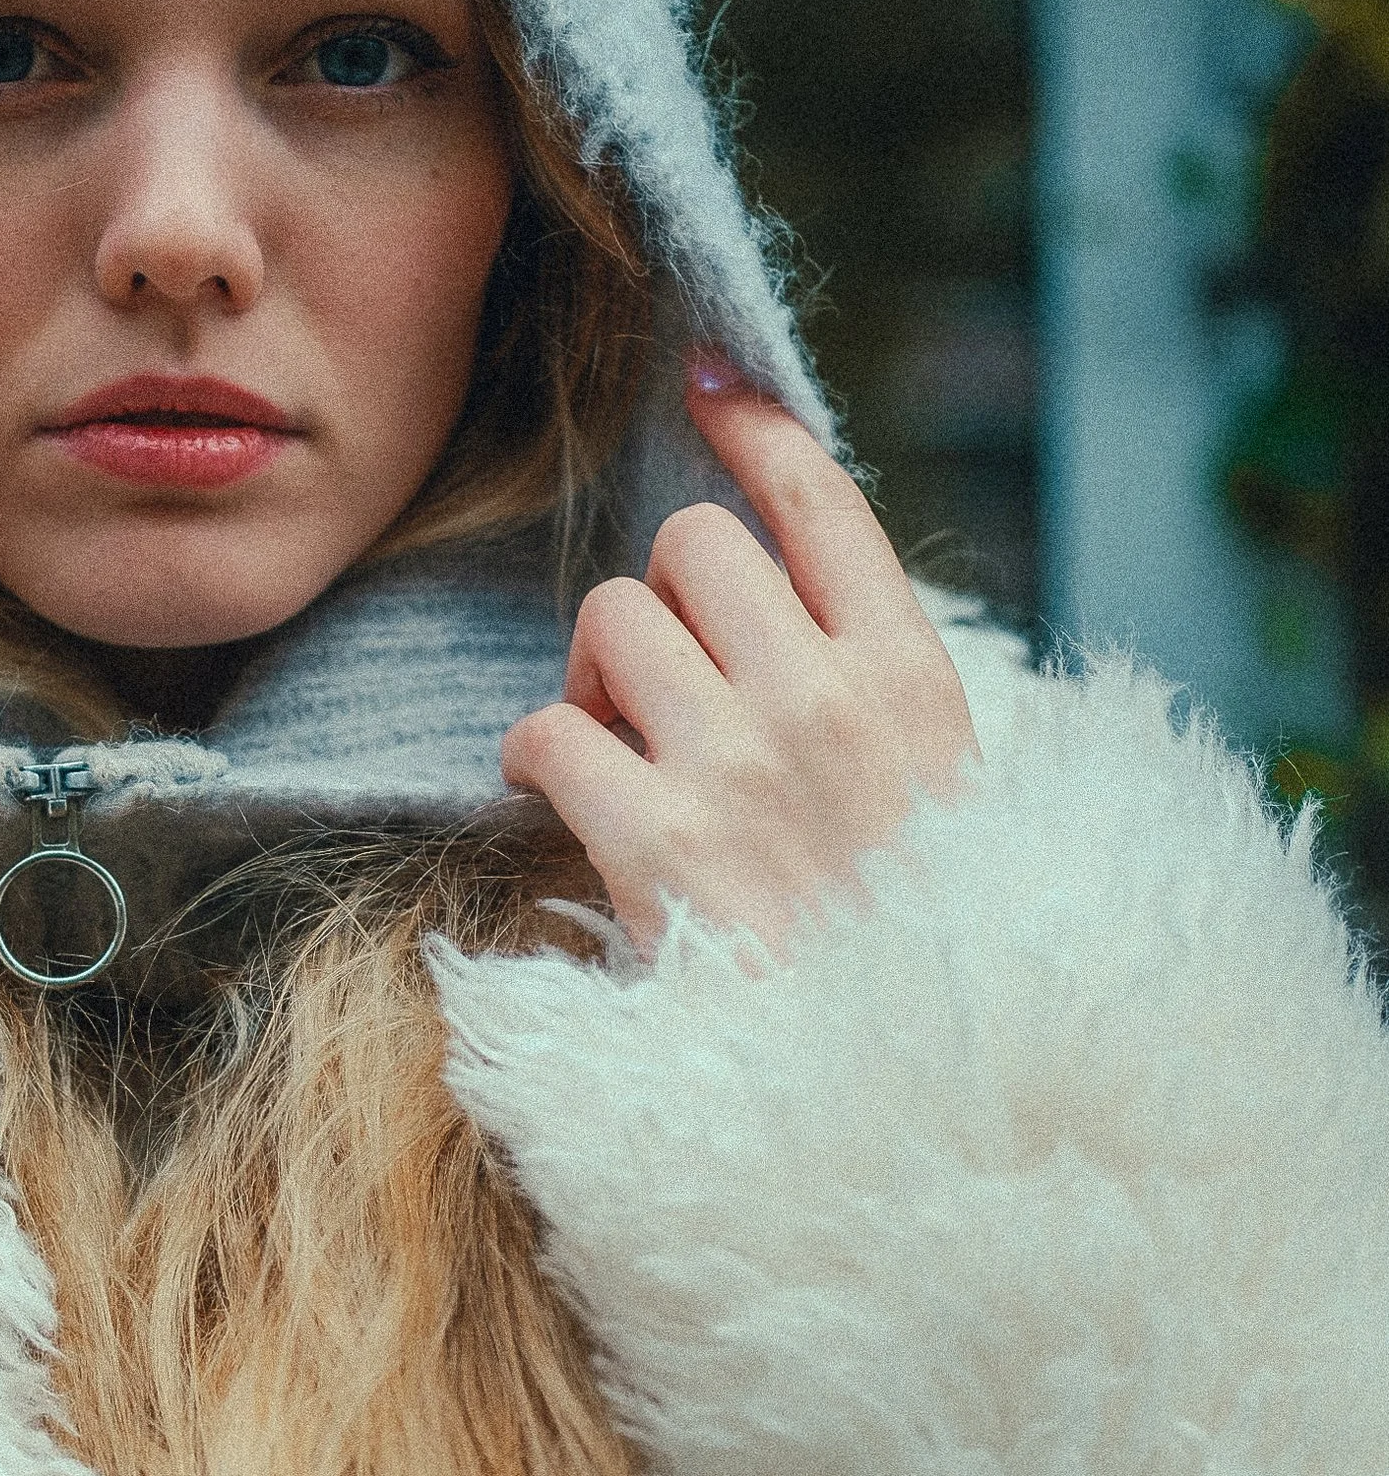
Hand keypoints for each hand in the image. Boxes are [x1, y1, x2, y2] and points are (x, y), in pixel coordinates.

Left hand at [501, 354, 980, 959]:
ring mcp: (738, 765)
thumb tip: (783, 594)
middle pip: (695, 542)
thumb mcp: (944, 796)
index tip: (708, 388)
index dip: (752, 428)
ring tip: (615, 743)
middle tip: (659, 680)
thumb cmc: (916, 946)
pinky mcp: (653, 840)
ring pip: (612, 615)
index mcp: (913, 679)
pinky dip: (533, 755)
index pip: (823, 500)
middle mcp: (826, 699)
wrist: (914, 1087)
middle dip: (662, 594)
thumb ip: (872, 693)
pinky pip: (547, 730)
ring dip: (593, 669)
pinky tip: (553, 795)